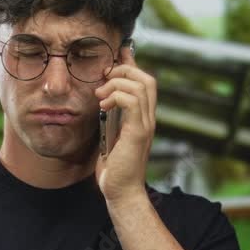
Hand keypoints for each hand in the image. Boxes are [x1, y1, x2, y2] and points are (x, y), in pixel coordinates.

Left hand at [93, 44, 156, 204]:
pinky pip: (131, 102)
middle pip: (147, 78)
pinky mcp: (138, 133)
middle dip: (123, 70)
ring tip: (100, 96)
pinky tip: (103, 106)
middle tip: (103, 80)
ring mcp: (145, 125)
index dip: (132, 64)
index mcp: (143, 118)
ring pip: (140, 86)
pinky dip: (115, 97)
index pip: (145, 82)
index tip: (116, 57)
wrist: (121, 191)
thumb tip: (102, 100)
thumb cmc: (115, 167)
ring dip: (116, 83)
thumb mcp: (111, 135)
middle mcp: (148, 118)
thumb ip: (111, 117)